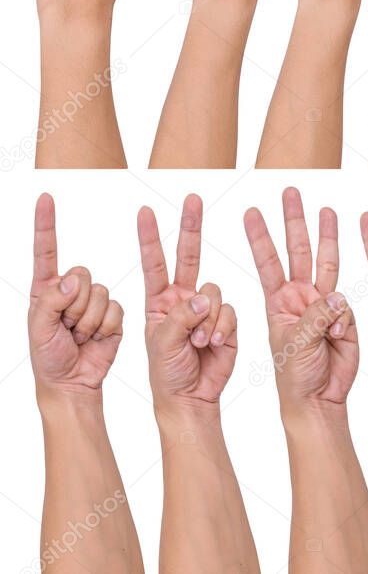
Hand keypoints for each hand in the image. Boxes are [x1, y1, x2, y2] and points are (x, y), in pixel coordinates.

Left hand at [28, 195, 123, 400]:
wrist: (74, 382)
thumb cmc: (48, 359)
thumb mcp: (39, 331)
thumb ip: (51, 302)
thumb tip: (71, 280)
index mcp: (46, 289)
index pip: (45, 251)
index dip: (45, 225)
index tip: (45, 198)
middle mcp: (70, 291)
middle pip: (83, 275)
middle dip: (76, 305)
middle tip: (68, 328)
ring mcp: (93, 302)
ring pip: (102, 293)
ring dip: (91, 320)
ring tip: (80, 337)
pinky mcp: (113, 314)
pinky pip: (117, 308)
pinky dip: (107, 325)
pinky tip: (96, 338)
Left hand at [138, 195, 236, 410]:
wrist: (191, 398)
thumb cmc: (166, 374)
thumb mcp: (161, 344)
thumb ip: (180, 317)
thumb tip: (202, 297)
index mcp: (159, 302)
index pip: (154, 263)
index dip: (150, 237)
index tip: (145, 211)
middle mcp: (183, 300)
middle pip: (189, 256)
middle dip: (190, 227)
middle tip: (192, 198)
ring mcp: (206, 311)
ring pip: (214, 292)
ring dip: (208, 318)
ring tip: (198, 343)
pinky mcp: (227, 323)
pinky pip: (230, 312)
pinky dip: (222, 328)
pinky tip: (214, 345)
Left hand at [244, 188, 356, 410]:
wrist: (318, 400)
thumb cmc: (293, 379)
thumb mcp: (291, 347)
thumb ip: (313, 319)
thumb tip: (337, 298)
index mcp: (276, 303)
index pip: (265, 261)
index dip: (257, 237)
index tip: (249, 211)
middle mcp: (298, 297)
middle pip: (296, 251)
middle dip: (292, 221)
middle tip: (290, 191)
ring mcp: (321, 305)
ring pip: (325, 262)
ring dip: (327, 236)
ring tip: (326, 210)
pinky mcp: (344, 317)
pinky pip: (347, 304)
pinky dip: (344, 312)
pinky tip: (338, 331)